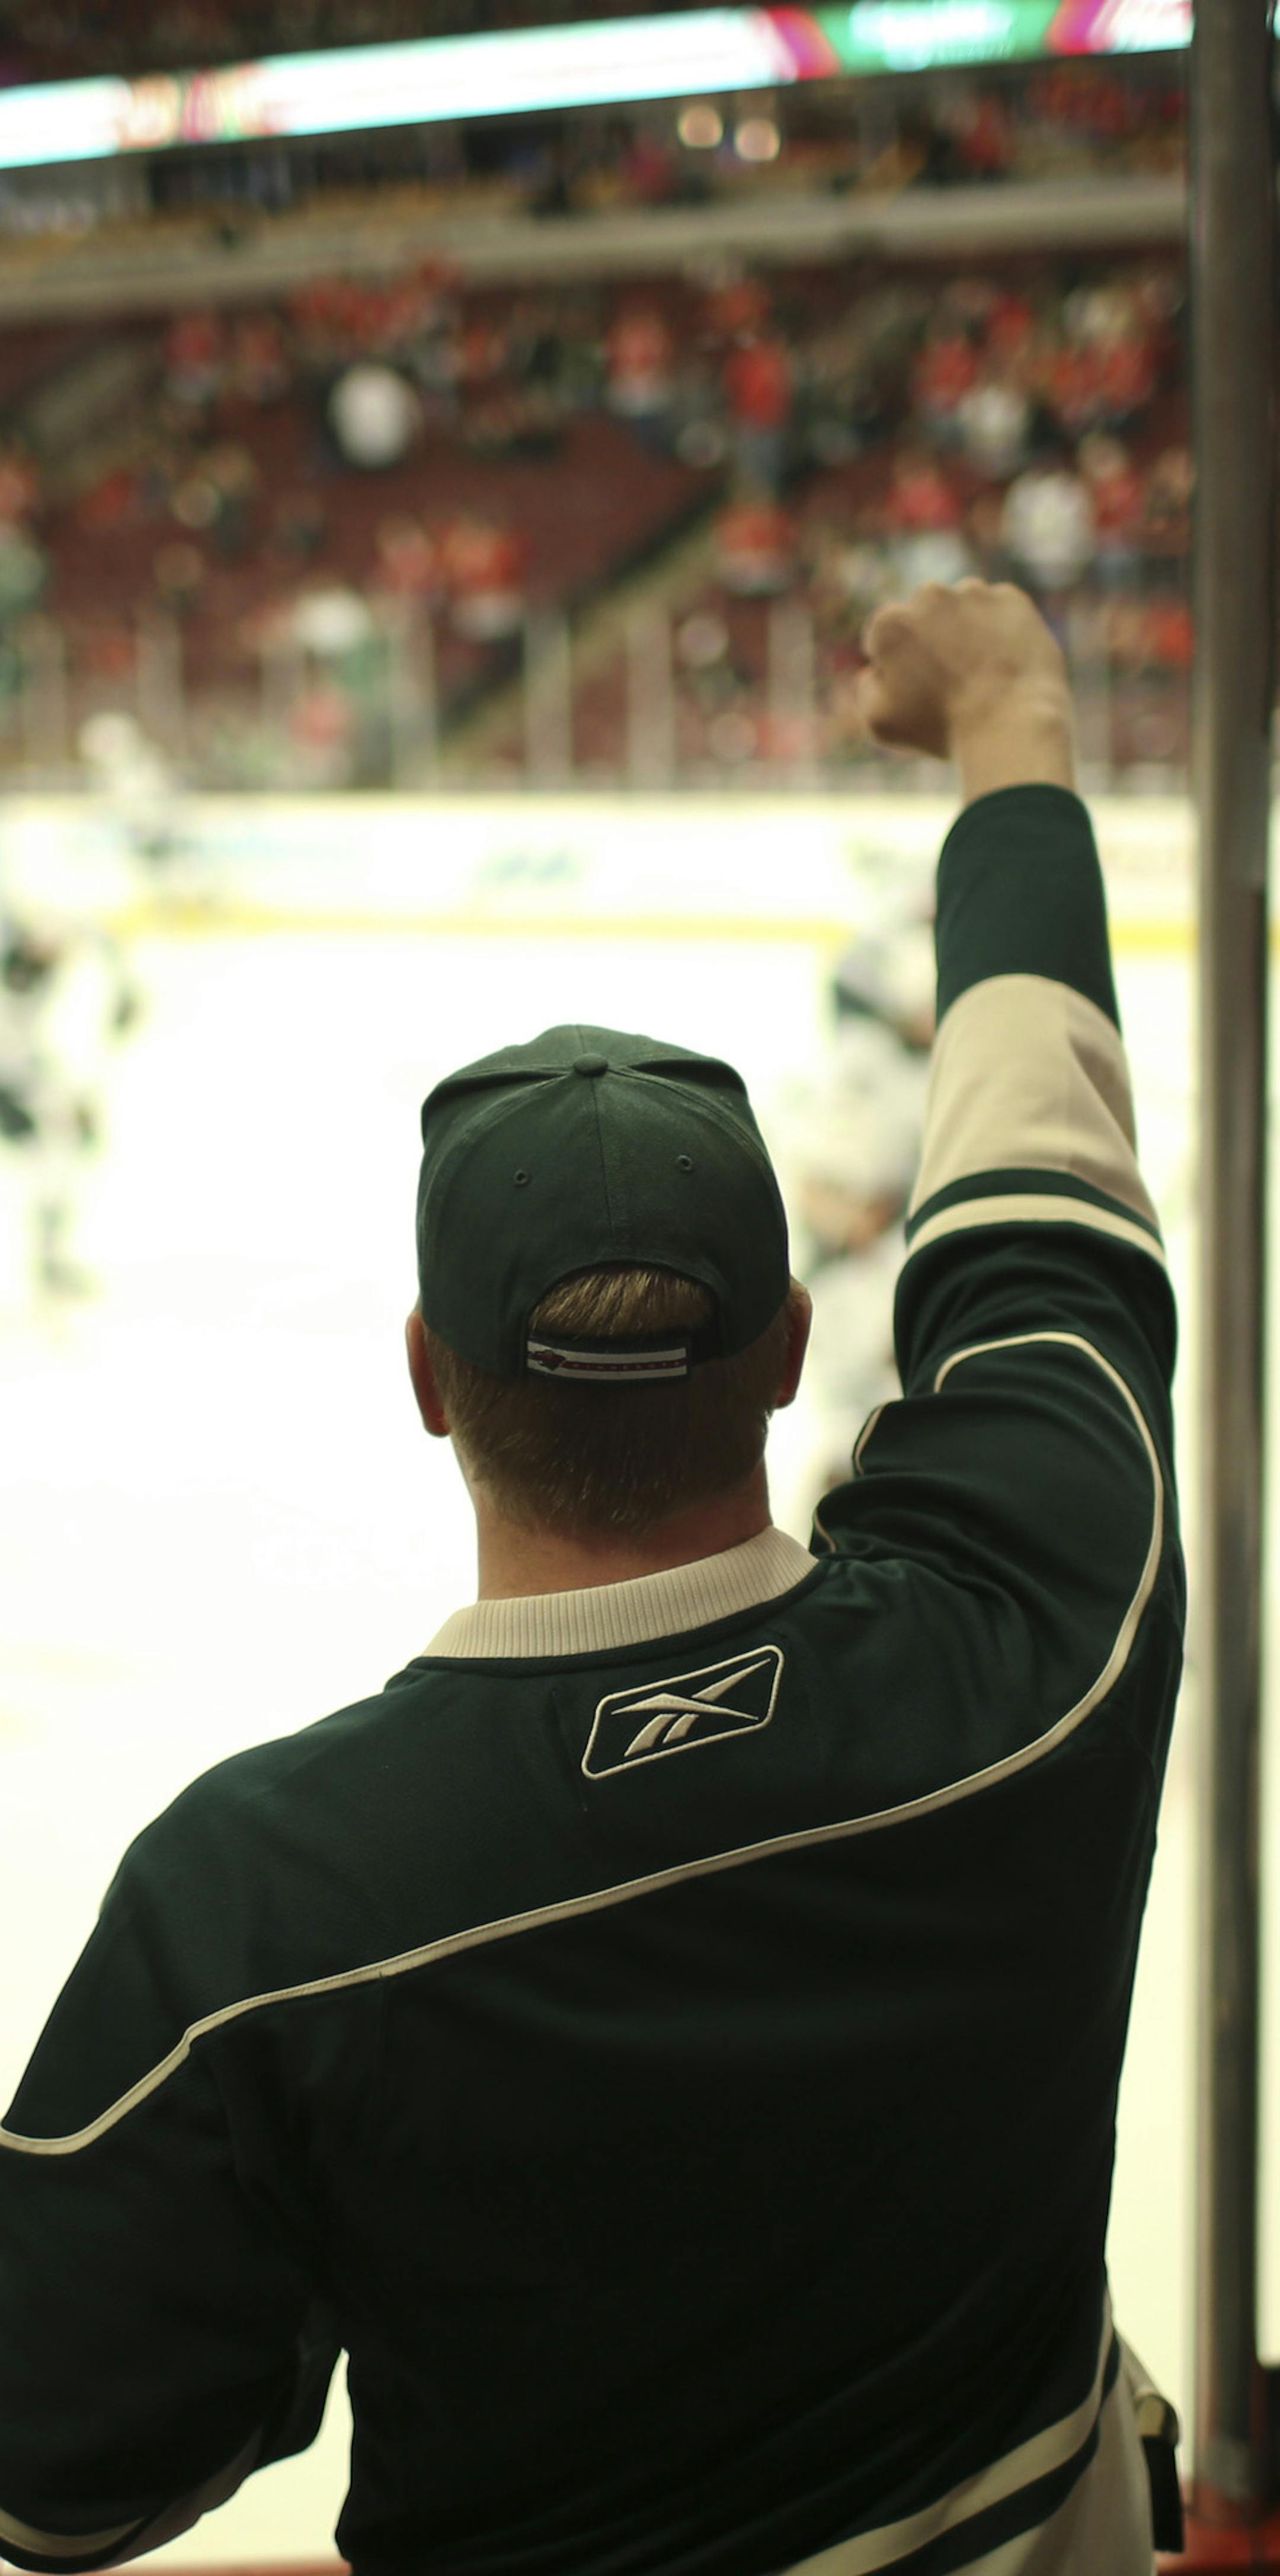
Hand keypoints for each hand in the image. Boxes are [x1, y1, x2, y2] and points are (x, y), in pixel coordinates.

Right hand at [853, 579, 1076, 799]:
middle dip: (931, 641)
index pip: (885, 640)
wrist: (1010, 723)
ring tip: (980, 674)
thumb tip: (875, 668)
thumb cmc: (940, 729)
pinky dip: (1001, 631)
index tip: (918, 693)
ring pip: (962, 610)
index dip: (898, 669)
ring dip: (965, 632)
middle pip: (924, 618)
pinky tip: (1004, 664)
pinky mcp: (1011, 599)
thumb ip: (865, 687)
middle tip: (950, 683)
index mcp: (890, 622)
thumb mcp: (879, 721)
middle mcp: (929, 595)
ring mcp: (973, 593)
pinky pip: (999, 612)